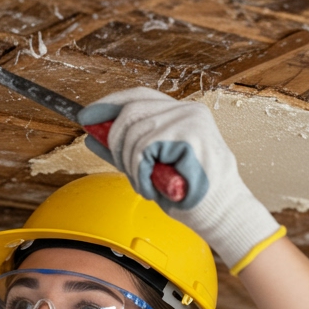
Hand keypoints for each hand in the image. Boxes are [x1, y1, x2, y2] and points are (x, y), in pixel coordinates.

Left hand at [77, 87, 284, 272]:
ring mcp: (190, 119)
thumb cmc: (190, 194)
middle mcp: (188, 110)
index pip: (138, 96)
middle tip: (124, 167)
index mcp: (182, 113)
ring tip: (146, 183)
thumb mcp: (150, 167)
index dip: (110, 104)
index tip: (87, 116)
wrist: (220, 213)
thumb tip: (92, 136)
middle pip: (131, 110)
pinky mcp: (189, 134)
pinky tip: (152, 185)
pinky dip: (140, 172)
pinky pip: (145, 148)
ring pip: (135, 132)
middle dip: (115, 140)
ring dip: (131, 164)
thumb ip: (124, 150)